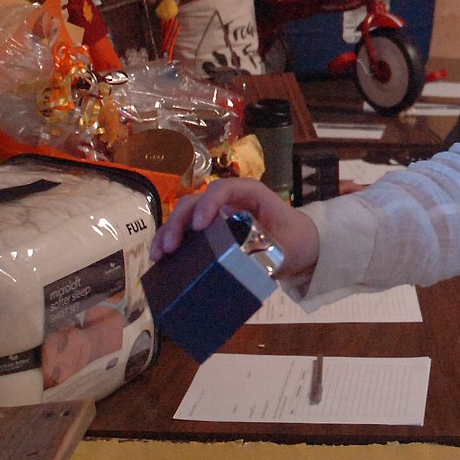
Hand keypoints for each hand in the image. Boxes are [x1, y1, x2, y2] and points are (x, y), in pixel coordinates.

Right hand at [150, 177, 319, 280]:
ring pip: (186, 215)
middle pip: (197, 201)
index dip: (208, 203)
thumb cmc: (296, 239)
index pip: (225, 189)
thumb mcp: (287, 246)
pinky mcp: (211, 232)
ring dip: (169, 232)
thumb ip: (267, 254)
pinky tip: (160, 260)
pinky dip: (172, 242)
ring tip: (158, 255)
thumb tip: (240, 270)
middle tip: (170, 247)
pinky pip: (187, 232)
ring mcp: (218, 215)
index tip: (200, 226)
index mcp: (250, 194)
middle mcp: (230, 201)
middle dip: (180, 221)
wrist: (302, 245)